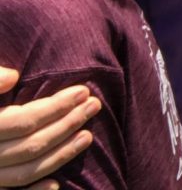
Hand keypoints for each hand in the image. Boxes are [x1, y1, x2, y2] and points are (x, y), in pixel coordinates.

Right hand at [0, 68, 99, 188]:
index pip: (24, 120)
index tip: (83, 90)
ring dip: (60, 155)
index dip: (56, 106)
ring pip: (24, 173)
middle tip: (94, 105)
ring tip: (86, 136)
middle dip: (67, 124)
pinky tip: (55, 185)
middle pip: (31, 145)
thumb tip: (13, 76)